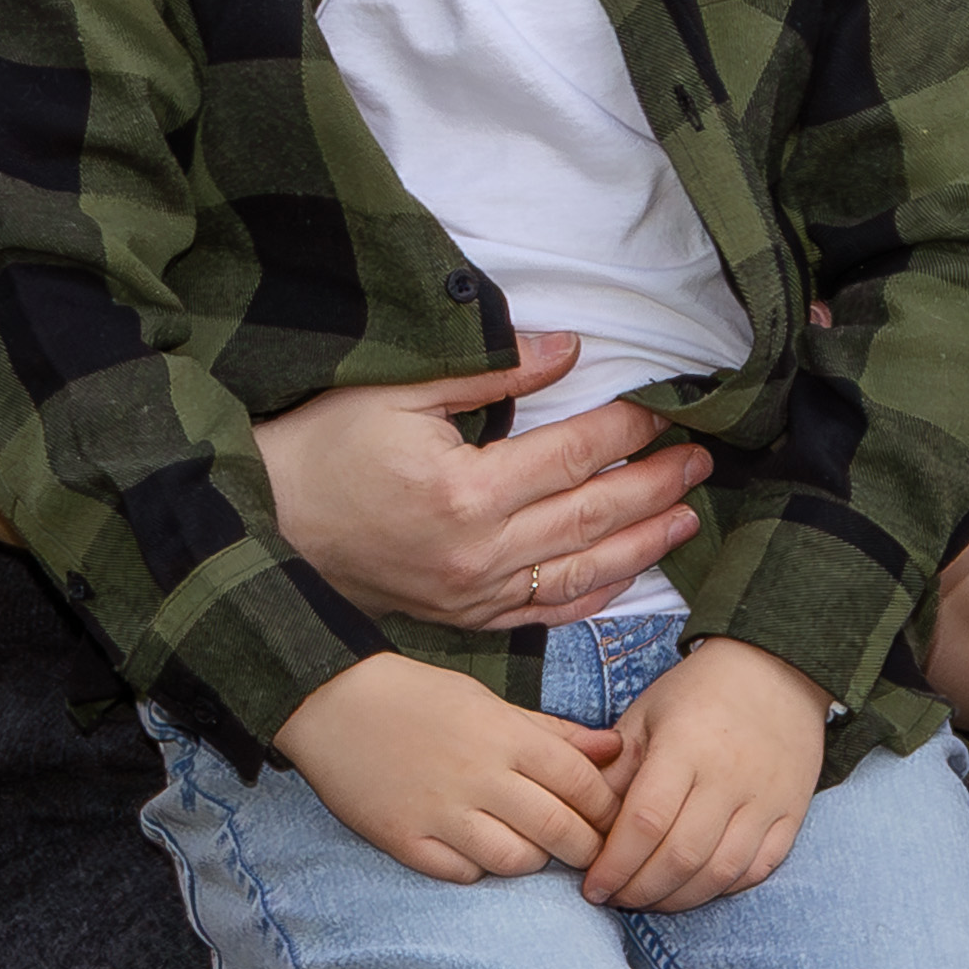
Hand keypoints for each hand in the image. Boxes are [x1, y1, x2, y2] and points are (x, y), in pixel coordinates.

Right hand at [252, 334, 709, 630]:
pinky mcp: (464, 619)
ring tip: (687, 515)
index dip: (627, 429)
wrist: (267, 529)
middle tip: (701, 461)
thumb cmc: (324, 449)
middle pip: (591, 516)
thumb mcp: (396, 391)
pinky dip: (595, 595)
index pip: (572, 455)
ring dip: (642, 543)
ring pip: (581, 572)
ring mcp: (473, 595)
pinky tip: (630, 573)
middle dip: (654, 485)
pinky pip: (546, 613)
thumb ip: (488, 370)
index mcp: (465, 491)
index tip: (666, 410)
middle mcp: (478, 553)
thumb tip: (567, 349)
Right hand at [275, 653, 619, 882]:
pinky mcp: (405, 840)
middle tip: (589, 853)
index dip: (605, 808)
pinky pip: (462, 874)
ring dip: (533, 861)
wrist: (331, 702)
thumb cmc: (418, 697)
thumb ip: (552, 731)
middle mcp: (479, 777)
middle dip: (586, 848)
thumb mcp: (489, 701)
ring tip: (532, 850)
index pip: (582, 784)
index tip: (611, 818)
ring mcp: (441, 812)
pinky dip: (479, 869)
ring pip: (515, 860)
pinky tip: (479, 853)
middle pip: (559, 830)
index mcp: (506, 736)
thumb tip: (613, 748)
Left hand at [582, 637, 827, 912]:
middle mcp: (730, 776)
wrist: (778, 669)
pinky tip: (696, 887)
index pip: (645, 823)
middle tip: (616, 898)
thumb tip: (584, 826)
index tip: (593, 885)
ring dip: (679, 899)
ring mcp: (766, 797)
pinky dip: (724, 889)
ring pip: (720, 872)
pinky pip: (758, 868)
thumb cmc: (699, 692)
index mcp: (685, 746)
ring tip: (650, 899)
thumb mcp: (645, 714)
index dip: (615, 865)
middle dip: (640, 890)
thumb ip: (613, 769)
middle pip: (681, 857)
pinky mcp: (792, 812)